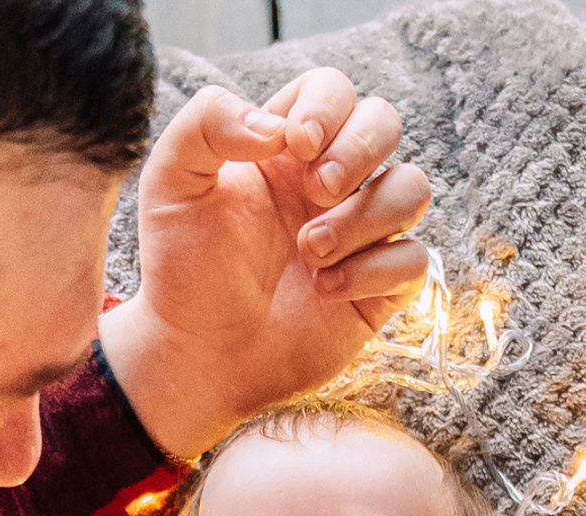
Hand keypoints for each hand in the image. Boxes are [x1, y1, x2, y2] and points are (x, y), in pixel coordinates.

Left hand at [97, 71, 430, 458]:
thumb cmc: (182, 269)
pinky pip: (414, 260)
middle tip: (317, 191)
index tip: (297, 145)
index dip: (328, 106)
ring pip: (412, 189)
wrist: (198, 355)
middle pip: (386, 122)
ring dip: (365, 216)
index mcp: (286, 150)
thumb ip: (209, 122)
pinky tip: (325, 290)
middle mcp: (330, 186)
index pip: (334, 90)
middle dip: (360, 149)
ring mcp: (359, 236)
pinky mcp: (378, 290)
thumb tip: (279, 128)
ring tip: (310, 252)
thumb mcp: (171, 183)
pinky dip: (374, 271)